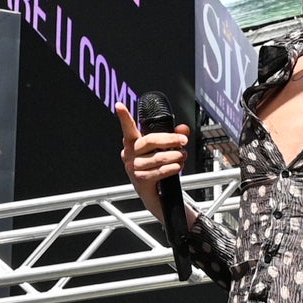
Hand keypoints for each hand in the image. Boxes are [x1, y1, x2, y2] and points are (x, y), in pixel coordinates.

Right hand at [114, 104, 191, 223]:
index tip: (119, 106)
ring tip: (183, 156)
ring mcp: (133, 168)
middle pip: (149, 141)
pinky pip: (159, 171)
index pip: (128, 129)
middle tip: (183, 140)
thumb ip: (173, 137)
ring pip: (157, 157)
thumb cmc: (156, 169)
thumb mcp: (164, 150)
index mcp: (132, 143)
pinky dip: (172, 168)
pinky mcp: (140, 180)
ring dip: (175, 156)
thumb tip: (183, 129)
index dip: (123, 117)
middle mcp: (129, 154)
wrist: (154, 196)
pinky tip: (178, 166)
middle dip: (170, 139)